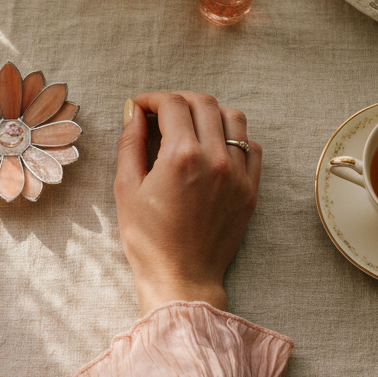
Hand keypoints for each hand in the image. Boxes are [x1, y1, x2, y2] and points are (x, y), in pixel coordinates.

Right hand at [115, 92, 260, 314]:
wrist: (181, 277)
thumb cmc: (148, 239)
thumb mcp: (125, 188)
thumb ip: (130, 144)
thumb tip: (134, 115)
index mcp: (181, 156)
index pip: (172, 104)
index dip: (151, 99)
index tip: (140, 107)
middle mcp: (214, 158)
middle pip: (203, 103)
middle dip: (178, 100)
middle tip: (160, 112)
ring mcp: (237, 174)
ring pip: (233, 118)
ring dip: (209, 112)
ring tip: (190, 124)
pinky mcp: (250, 189)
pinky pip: (251, 146)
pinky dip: (233, 136)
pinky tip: (214, 146)